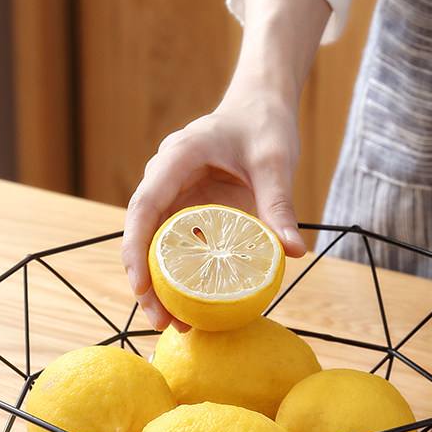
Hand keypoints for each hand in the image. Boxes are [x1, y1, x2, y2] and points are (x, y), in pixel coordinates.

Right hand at [121, 94, 305, 330]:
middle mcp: (166, 177)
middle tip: (162, 322)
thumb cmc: (265, 125)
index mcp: (177, 158)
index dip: (136, 250)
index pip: (144, 207)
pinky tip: (195, 304)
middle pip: (143, 234)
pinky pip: (179, 243)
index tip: (141, 288)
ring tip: (177, 325)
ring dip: (161, 284)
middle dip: (145, 281)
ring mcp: (175, 193)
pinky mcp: (189, 207)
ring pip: (156, 244)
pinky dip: (182, 273)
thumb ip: (280, 204)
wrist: (261, 106)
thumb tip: (295, 252)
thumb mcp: (275, 161)